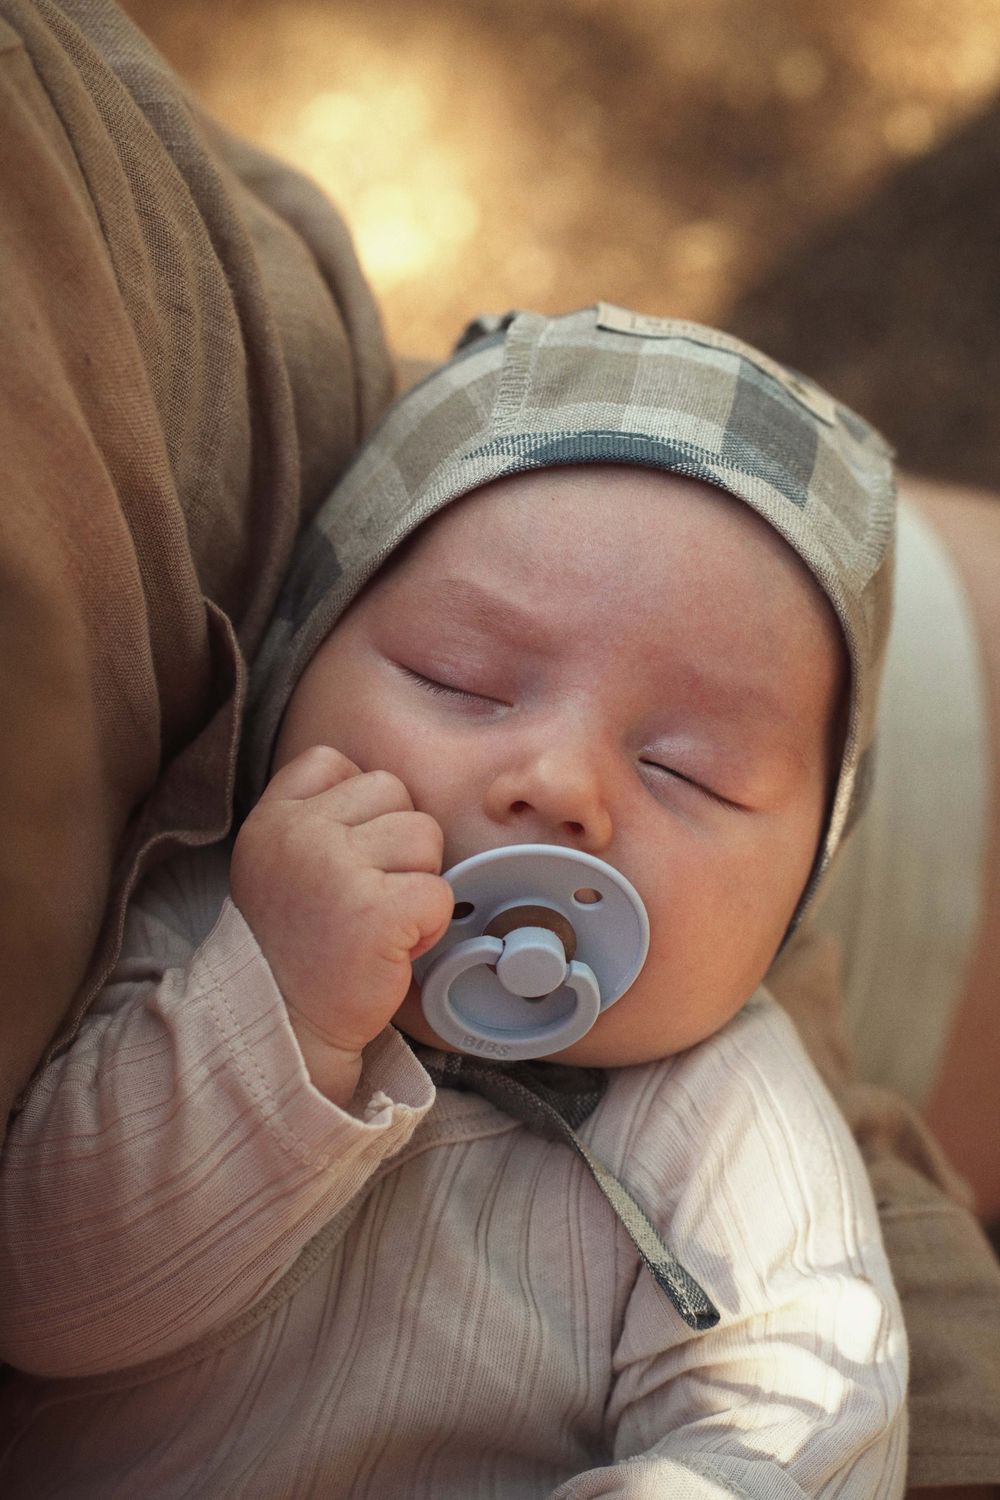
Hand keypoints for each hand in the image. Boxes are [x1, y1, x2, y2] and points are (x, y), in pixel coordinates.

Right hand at [231, 746, 451, 1104]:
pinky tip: (393, 947)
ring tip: (379, 922)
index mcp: (272, 818)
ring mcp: (336, 868)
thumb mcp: (277, 863)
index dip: (360, 806)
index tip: (346, 857)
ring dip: (417, 882)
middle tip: (366, 897)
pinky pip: (439, 890)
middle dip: (397, 844)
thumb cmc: (295, 947)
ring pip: (425, 835)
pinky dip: (430, 924)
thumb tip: (386, 791)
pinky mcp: (375, 911)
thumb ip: (315, 817)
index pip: (335, 761)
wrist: (284, 1029)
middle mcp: (299, 833)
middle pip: (394, 791)